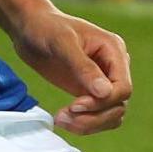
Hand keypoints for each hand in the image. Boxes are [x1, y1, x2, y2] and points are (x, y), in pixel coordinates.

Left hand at [11, 7, 131, 134]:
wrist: (29, 28)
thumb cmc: (46, 27)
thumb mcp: (62, 42)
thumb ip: (84, 67)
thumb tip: (105, 92)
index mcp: (114, 50)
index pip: (123, 88)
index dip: (103, 102)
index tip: (75, 104)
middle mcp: (113, 67)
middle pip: (118, 105)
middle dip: (93, 117)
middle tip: (63, 117)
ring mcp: (102, 81)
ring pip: (110, 115)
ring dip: (88, 124)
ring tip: (61, 119)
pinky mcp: (88, 91)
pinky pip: (97, 116)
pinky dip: (83, 123)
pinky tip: (63, 118)